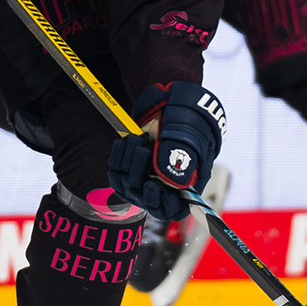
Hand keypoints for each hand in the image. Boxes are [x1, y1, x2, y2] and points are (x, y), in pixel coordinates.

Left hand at [108, 82, 225, 221]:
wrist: (171, 97)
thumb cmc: (188, 116)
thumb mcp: (190, 135)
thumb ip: (181, 160)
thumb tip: (171, 183)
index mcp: (188, 180)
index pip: (176, 208)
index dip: (163, 205)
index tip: (152, 187)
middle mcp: (167, 182)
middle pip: (147, 199)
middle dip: (139, 176)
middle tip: (144, 150)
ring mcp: (148, 174)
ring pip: (129, 186)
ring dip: (127, 164)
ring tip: (137, 139)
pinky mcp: (131, 165)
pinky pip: (117, 173)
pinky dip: (118, 158)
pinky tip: (126, 142)